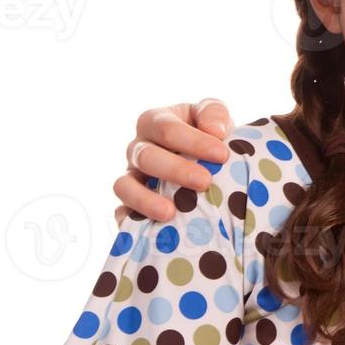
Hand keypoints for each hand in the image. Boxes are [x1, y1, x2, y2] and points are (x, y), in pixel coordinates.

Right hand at [112, 99, 232, 221]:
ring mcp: (131, 177)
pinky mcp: (130, 204)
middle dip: (175, 170)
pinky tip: (151, 230)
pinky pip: (122, 214)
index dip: (193, 141)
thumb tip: (215, 131)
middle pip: (146, 156)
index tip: (222, 155)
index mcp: (156, 122)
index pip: (167, 129)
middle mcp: (138, 149)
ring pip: (124, 186)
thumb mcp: (213, 116)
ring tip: (171, 213)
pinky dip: (130, 221)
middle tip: (205, 182)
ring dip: (145, 200)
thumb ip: (214, 114)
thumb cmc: (209, 135)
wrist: (208, 161)